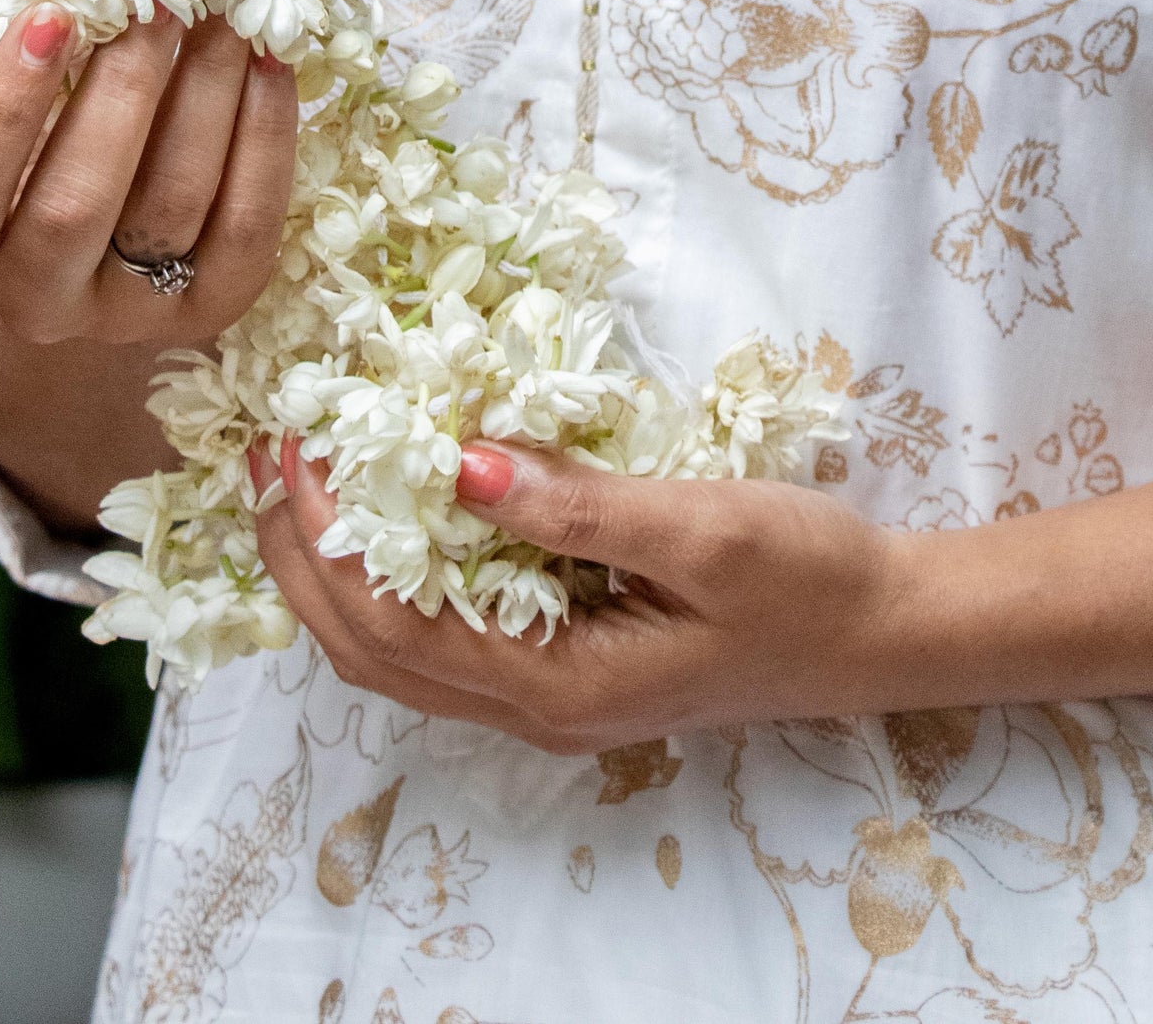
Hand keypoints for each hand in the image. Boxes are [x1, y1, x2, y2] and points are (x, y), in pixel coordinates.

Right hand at [0, 0, 296, 348]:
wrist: (91, 229)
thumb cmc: (24, 128)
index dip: (4, 108)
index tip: (53, 15)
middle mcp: (30, 299)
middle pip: (75, 206)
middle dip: (126, 87)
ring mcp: (123, 314)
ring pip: (170, 206)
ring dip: (207, 95)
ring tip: (230, 14)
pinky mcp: (208, 308)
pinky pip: (246, 227)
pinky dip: (264, 138)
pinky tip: (272, 65)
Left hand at [250, 438, 910, 751]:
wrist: (883, 629)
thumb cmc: (806, 575)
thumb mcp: (700, 525)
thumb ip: (577, 503)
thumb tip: (458, 465)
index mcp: (558, 684)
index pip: (392, 622)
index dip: (325, 538)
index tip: (293, 445)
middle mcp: (537, 707)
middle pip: (370, 653)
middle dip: (301, 559)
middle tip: (269, 455)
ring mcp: (552, 695)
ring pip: (401, 653)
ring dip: (338, 571)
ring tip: (306, 479)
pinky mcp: (571, 666)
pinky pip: (449, 635)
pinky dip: (397, 578)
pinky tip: (396, 512)